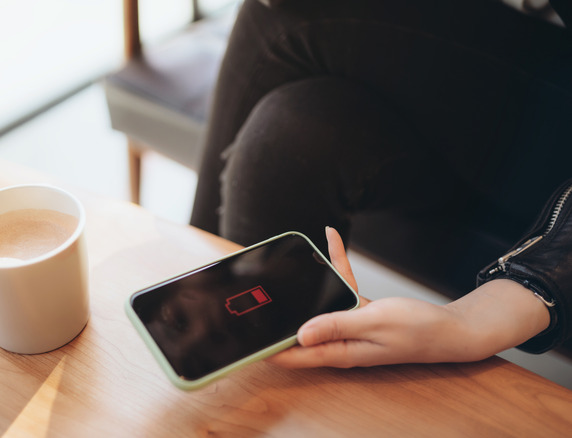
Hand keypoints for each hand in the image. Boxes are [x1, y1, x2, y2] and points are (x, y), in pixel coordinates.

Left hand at [268, 227, 550, 367]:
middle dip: (277, 314)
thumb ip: (336, 325)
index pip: (293, 354)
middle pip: (297, 329)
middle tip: (256, 294)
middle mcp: (338, 342)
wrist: (451, 328)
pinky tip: (331, 241)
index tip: (244, 337)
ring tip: (289, 258)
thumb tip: (300, 334)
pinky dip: (335, 266)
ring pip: (316, 304)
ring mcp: (347, 328)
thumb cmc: (418, 331)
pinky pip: (338, 289)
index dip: (266, 348)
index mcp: (339, 351)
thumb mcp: (374, 324)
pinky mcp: (357, 314)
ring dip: (304, 284)